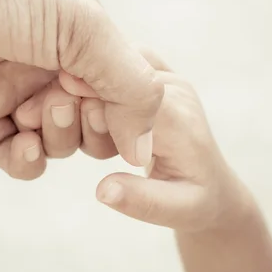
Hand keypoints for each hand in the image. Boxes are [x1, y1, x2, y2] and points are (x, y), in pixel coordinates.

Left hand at [0, 0, 162, 178]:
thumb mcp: (81, 24)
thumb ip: (129, 85)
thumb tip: (147, 151)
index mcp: (83, 35)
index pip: (126, 91)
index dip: (124, 108)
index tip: (104, 100)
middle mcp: (51, 63)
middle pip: (96, 122)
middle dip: (93, 125)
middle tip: (69, 102)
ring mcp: (13, 89)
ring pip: (58, 142)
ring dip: (59, 137)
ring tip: (40, 112)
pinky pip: (13, 156)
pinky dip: (26, 161)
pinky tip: (26, 145)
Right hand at [87, 49, 242, 232]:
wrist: (214, 184)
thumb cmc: (195, 201)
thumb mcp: (176, 211)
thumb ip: (140, 201)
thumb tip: (103, 190)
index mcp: (179, 120)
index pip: (124, 96)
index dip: (86, 107)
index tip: (57, 130)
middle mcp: (174, 88)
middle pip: (112, 72)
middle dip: (82, 103)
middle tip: (83, 140)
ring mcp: (165, 76)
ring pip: (109, 60)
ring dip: (87, 90)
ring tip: (96, 131)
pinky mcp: (154, 73)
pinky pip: (114, 60)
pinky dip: (94, 82)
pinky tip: (91, 110)